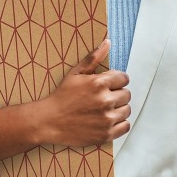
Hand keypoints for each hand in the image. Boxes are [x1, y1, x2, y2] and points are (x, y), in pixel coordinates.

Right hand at [0, 39, 130, 162]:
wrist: (50, 121)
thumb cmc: (62, 96)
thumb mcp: (75, 73)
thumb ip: (94, 58)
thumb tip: (108, 42)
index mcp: (99, 83)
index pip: (124, 78)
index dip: (117, 80)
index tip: (110, 84)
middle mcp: (105, 100)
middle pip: (127, 94)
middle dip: (118, 93)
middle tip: (106, 97)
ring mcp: (106, 119)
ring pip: (127, 110)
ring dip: (120, 108)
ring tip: (106, 108)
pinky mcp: (106, 134)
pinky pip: (125, 126)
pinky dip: (120, 123)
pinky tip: (109, 120)